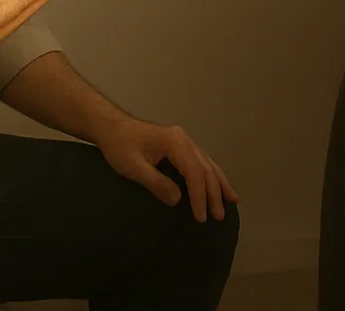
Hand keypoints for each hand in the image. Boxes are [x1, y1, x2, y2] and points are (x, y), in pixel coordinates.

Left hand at [93, 117, 237, 221]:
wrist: (111, 128)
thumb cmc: (119, 147)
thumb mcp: (133, 167)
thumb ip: (156, 183)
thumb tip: (178, 200)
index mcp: (174, 142)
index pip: (194, 172)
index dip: (199, 196)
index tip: (201, 216)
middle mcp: (184, 139)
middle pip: (205, 168)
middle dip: (213, 193)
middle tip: (219, 216)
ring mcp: (183, 141)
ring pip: (208, 163)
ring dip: (219, 183)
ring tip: (232, 201)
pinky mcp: (180, 146)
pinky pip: (202, 161)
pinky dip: (213, 174)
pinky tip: (220, 184)